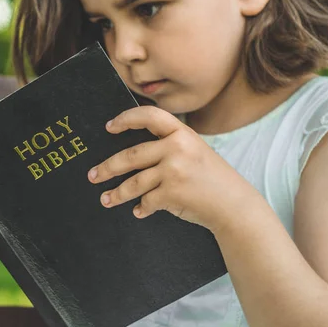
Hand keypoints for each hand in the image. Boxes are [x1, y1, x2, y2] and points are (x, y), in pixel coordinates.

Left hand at [87, 106, 259, 232]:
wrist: (235, 206)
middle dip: (107, 168)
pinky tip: (139, 211)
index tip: (109, 126)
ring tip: (105, 199)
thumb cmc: (213, 178)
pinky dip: (142, 208)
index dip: (126, 118)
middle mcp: (177, 148)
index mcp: (182, 134)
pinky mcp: (171, 193)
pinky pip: (146, 201)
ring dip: (116, 194)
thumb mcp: (195, 151)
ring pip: (133, 183)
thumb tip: (130, 154)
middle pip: (130, 156)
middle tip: (93, 175)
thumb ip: (170, 146)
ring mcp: (173, 171)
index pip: (149, 116)